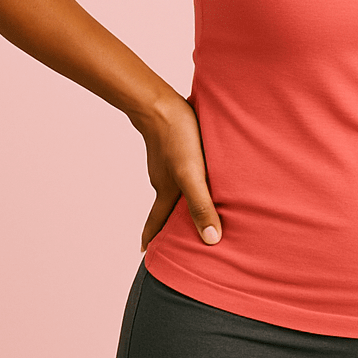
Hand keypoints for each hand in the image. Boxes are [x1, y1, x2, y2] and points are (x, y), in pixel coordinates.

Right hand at [131, 91, 222, 251]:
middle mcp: (164, 179)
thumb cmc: (177, 138)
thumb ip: (201, 205)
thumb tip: (211, 240)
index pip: (156, 223)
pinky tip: (200, 171)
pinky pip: (180, 168)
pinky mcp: (174, 146)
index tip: (146, 254)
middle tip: (174, 235)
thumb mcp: (192, 175)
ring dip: (181, 198)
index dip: (152, 239)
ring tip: (195, 205)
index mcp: (166, 191)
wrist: (160, 103)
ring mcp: (167, 162)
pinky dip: (188, 177)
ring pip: (174, 187)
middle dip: (169, 223)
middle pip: (165, 207)